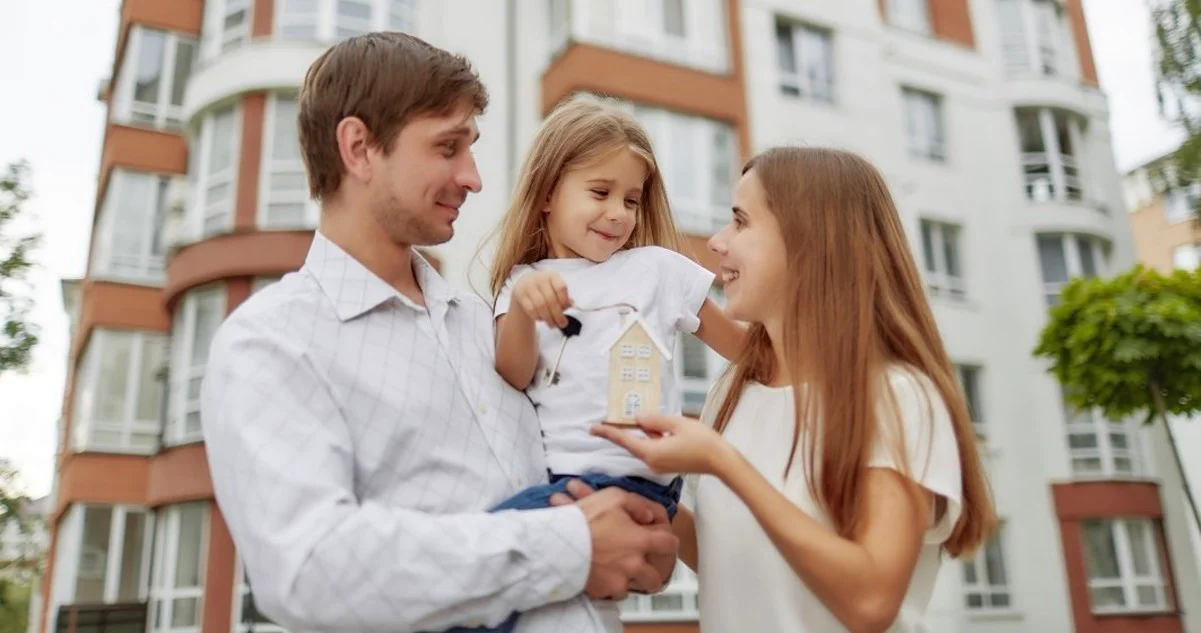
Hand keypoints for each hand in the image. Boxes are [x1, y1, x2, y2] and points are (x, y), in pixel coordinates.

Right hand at [512, 271, 571, 327]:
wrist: (524, 285)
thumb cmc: (545, 289)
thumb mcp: (555, 289)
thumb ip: (564, 297)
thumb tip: (571, 304)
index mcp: (552, 276)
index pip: (560, 287)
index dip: (564, 300)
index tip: (566, 310)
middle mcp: (539, 279)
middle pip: (550, 299)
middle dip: (558, 315)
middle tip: (562, 324)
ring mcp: (528, 286)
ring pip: (540, 306)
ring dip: (548, 318)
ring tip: (553, 325)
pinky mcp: (520, 294)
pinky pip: (530, 309)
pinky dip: (537, 317)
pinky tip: (541, 319)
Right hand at [572, 487, 678, 599]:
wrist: (558, 544)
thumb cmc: (585, 519)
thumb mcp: (614, 497)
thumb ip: (638, 504)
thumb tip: (649, 516)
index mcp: (640, 541)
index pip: (670, 544)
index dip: (668, 540)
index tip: (661, 540)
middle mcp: (634, 565)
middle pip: (656, 578)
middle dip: (652, 572)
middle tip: (642, 564)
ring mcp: (619, 581)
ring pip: (633, 588)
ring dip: (629, 580)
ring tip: (618, 569)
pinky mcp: (603, 591)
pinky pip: (612, 593)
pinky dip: (609, 585)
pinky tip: (601, 573)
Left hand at [591, 414, 732, 475]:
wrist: (720, 461)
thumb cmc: (702, 442)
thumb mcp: (677, 424)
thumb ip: (654, 420)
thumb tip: (637, 418)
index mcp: (651, 452)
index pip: (623, 440)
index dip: (607, 432)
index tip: (592, 428)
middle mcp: (651, 462)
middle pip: (633, 443)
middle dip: (625, 430)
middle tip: (613, 417)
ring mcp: (659, 466)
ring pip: (644, 445)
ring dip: (643, 433)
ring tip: (649, 419)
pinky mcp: (666, 465)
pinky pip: (653, 449)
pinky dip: (652, 439)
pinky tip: (662, 429)